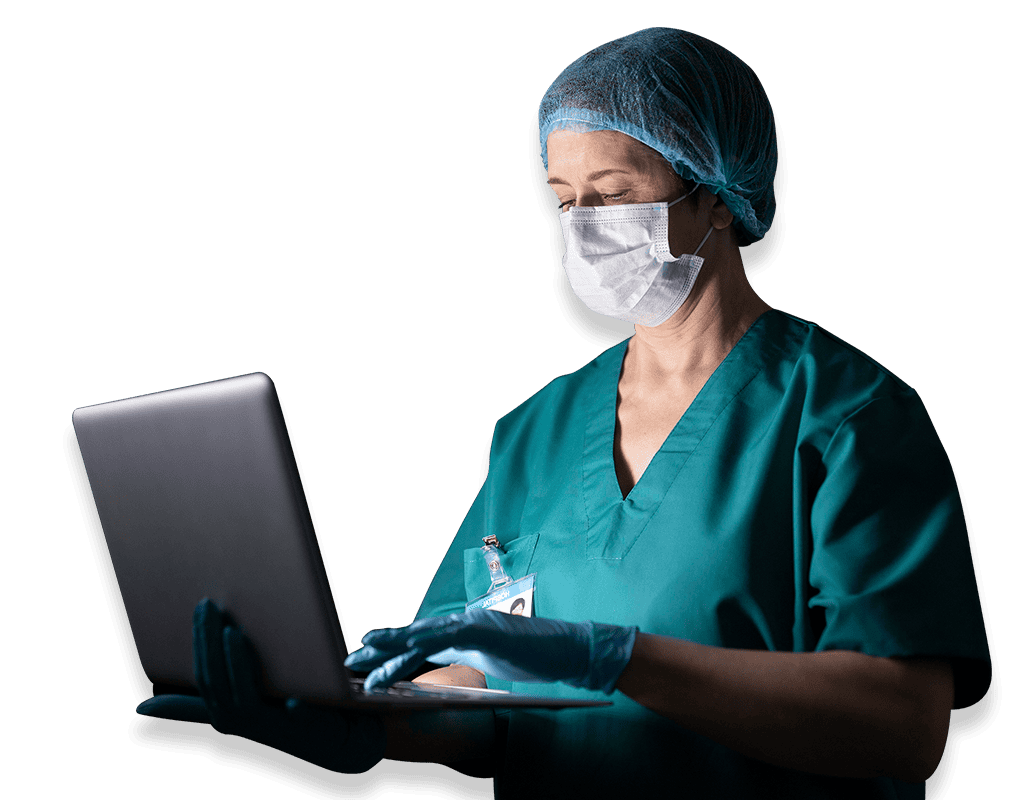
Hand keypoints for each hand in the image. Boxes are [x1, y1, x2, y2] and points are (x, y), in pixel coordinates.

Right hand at [136, 598, 385, 772]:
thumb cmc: (290, 709)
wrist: (342, 735)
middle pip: (214, 683)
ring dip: (234, 662)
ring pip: (240, 698)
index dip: (184, 660)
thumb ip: (209, 694)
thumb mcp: (248, 696)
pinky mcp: (305, 729)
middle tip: (206, 606)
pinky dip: (293, 704)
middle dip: (207, 642)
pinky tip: (291, 694)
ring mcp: (272, 727)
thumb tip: (148, 704)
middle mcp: (243, 723)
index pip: (201, 684)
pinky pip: (296, 715)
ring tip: (233, 631)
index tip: (164, 649)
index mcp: (228, 711)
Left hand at [345, 609, 636, 694]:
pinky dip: (419, 648)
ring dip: (391, 651)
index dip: (391, 647)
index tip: (365, 655)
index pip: (420, 640)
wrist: (567, 648)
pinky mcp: (481, 631)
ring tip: (365, 663)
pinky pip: (443, 640)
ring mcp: (471, 624)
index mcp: (462, 633)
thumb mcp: (490, 659)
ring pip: (421, 636)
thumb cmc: (532, 655)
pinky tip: (403, 655)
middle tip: (351, 657)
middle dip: (381, 647)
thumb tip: (443, 667)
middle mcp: (462, 623)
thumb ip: (466, 658)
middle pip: (413, 634)